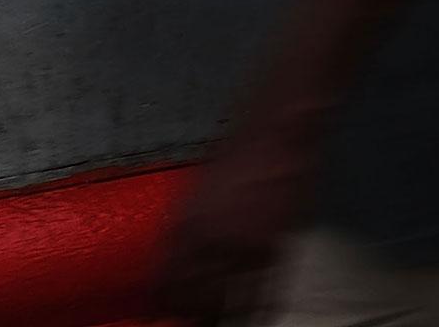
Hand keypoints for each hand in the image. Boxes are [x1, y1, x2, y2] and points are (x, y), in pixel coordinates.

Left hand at [162, 121, 316, 325]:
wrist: (275, 132)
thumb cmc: (238, 151)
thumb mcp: (199, 186)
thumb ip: (191, 221)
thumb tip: (181, 254)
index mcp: (184, 221)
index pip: (167, 279)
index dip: (164, 304)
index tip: (163, 316)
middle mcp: (208, 239)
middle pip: (194, 299)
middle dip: (192, 319)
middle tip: (193, 325)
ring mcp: (243, 247)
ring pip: (228, 304)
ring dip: (222, 323)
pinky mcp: (275, 249)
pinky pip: (263, 296)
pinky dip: (257, 316)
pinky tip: (253, 323)